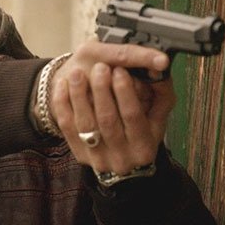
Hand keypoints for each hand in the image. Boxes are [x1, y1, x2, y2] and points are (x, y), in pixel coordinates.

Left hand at [49, 40, 174, 173]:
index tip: (120, 70)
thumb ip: (161, 89)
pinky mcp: (80, 154)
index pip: (133, 116)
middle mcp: (122, 158)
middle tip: (100, 68)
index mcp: (144, 147)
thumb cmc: (138, 122)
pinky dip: (63, 104)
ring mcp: (99, 159)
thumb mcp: (156, 111)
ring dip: (79, 94)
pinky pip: (66, 127)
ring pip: (85, 124)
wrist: (117, 146)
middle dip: (102, 90)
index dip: (125, 92)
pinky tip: (64, 85)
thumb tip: (160, 65)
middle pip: (107, 120)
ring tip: (78, 73)